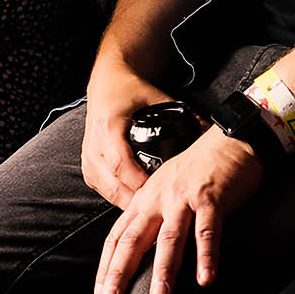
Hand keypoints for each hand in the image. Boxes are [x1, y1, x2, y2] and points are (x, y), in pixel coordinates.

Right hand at [81, 64, 176, 207]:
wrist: (106, 84)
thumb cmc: (128, 90)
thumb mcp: (154, 96)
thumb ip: (179, 112)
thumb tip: (206, 128)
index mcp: (109, 128)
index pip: (121, 164)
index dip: (140, 183)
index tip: (160, 193)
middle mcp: (94, 146)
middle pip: (114, 186)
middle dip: (138, 201)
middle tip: (163, 207)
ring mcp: (88, 159)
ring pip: (108, 193)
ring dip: (129, 203)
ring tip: (154, 209)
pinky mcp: (88, 167)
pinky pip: (103, 191)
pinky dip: (120, 198)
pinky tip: (139, 201)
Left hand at [93, 126, 263, 293]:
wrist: (229, 141)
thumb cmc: (198, 169)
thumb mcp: (165, 190)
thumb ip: (152, 218)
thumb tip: (138, 253)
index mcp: (145, 199)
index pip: (118, 236)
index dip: (108, 266)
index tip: (101, 293)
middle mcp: (160, 199)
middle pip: (134, 238)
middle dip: (121, 271)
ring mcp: (184, 199)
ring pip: (170, 238)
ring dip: (164, 269)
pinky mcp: (211, 199)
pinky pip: (207, 232)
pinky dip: (207, 256)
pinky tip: (206, 278)